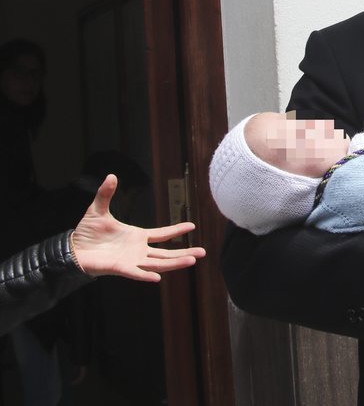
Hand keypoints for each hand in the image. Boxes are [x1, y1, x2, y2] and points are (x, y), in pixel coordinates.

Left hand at [71, 174, 206, 280]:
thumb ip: (106, 194)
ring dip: (175, 263)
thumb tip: (111, 175)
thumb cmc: (86, 233)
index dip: (176, 230)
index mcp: (137, 236)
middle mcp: (138, 250)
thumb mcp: (98, 209)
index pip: (162, 235)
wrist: (71, 249)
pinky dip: (146, 276)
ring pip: (158, 263)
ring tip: (192, 261)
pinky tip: (158, 277)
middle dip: (185, 252)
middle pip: (167, 253)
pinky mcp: (120, 268)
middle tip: (203, 252)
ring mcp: (131, 260)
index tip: (192, 226)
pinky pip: (136, 273)